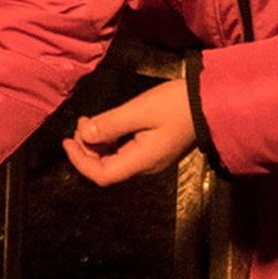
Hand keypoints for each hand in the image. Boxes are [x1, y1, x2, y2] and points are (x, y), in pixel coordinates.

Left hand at [63, 79, 194, 185]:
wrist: (210, 104)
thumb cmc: (177, 106)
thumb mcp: (140, 111)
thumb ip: (111, 124)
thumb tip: (85, 134)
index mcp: (141, 161)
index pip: (102, 175)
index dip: (80, 161)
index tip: (67, 141)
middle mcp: (145, 166)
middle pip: (105, 169)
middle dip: (85, 149)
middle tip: (79, 124)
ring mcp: (150, 159)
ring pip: (113, 159)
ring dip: (96, 143)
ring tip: (88, 121)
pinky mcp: (153, 149)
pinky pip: (123, 151)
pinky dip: (109, 140)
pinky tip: (105, 124)